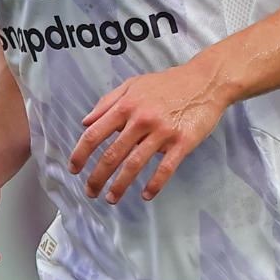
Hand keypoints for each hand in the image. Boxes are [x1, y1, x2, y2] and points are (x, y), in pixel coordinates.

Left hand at [68, 59, 228, 203]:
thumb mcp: (133, 84)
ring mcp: (162, 132)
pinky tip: (146, 195)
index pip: (95, 133)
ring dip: (120, 186)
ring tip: (111, 198)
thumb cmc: (167, 83)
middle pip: (112, 154)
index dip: (81, 154)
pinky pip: (165, 169)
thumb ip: (107, 102)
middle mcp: (141, 119)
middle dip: (97, 177)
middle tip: (90, 192)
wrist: (205, 80)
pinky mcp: (182, 142)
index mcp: (127, 105)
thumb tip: (85, 122)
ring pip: (135, 165)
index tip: (74, 169)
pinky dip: (154, 185)